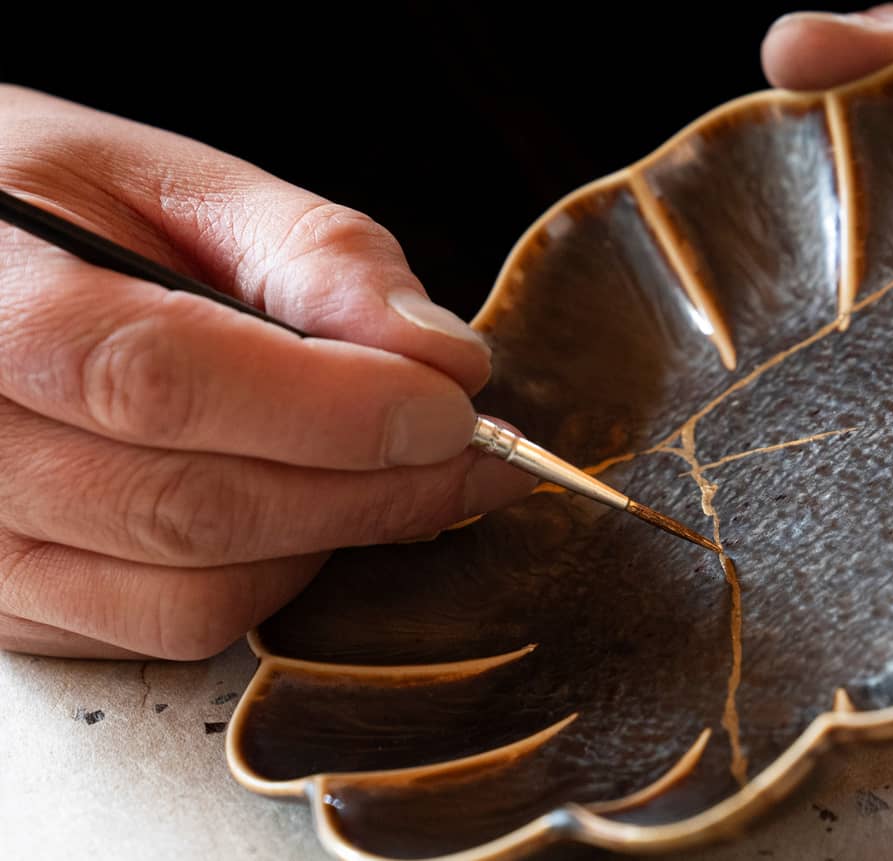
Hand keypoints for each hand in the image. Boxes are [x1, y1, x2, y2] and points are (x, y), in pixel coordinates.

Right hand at [0, 87, 532, 659]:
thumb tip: (442, 356)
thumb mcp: (177, 185)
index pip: (163, 382)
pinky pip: (162, 633)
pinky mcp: (6, 607)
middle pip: (189, 508)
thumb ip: (315, 256)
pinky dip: (265, 580)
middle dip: (367, 490)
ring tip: (386, 471)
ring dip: (326, 541)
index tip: (451, 409)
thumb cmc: (57, 213)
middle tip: (469, 453)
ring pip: (189, 596)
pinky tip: (295, 506)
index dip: (331, 411)